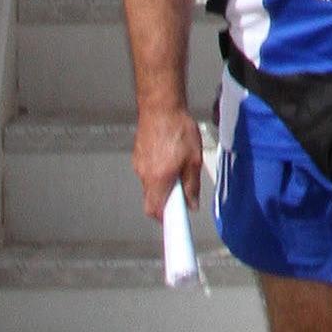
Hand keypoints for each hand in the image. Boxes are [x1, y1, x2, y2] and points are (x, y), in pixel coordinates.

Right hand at [133, 106, 203, 220]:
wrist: (161, 107)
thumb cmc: (179, 130)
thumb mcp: (194, 160)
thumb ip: (192, 185)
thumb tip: (191, 204)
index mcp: (159, 179)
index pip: (155, 211)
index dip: (165, 220)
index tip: (175, 225)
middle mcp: (145, 175)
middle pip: (152, 201)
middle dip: (166, 202)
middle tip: (182, 194)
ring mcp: (139, 165)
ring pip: (150, 186)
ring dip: (163, 185)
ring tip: (178, 168)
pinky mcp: (137, 156)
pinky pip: (147, 172)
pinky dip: (158, 173)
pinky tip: (169, 158)